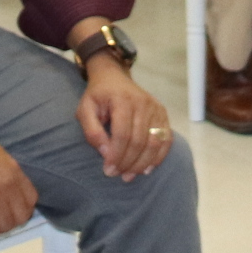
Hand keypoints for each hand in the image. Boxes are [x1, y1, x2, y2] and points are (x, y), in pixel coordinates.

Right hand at [0, 118, 37, 236]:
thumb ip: (10, 174)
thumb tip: (15, 192)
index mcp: (14, 171)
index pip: (31, 200)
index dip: (24, 208)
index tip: (15, 211)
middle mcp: (7, 185)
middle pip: (20, 217)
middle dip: (12, 221)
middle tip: (1, 220)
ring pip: (4, 225)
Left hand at [76, 58, 174, 180]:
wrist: (114, 77)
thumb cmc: (98, 96)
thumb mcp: (85, 109)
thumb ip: (92, 131)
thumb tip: (106, 153)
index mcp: (122, 100)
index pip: (123, 134)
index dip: (116, 155)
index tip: (108, 170)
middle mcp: (143, 103)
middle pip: (139, 141)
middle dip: (128, 163)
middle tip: (116, 174)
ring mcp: (156, 108)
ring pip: (154, 143)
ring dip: (142, 164)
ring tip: (129, 175)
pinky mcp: (163, 114)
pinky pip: (166, 140)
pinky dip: (158, 157)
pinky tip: (146, 169)